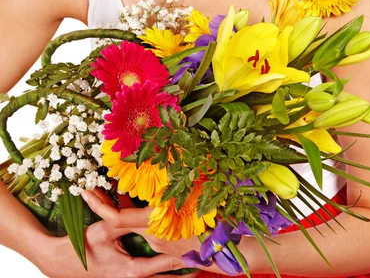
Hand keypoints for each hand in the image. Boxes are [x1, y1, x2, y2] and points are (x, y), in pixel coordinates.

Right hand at [36, 190, 191, 277]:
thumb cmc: (85, 248)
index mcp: (133, 270)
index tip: (200, 254)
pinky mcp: (128, 277)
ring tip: (198, 267)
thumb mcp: (104, 231)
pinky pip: (151, 276)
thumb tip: (132, 199)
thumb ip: (121, 218)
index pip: (165, 265)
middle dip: (185, 271)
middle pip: (167, 277)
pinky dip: (163, 271)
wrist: (66, 264)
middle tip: (205, 263)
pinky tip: (175, 268)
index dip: (183, 259)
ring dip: (176, 272)